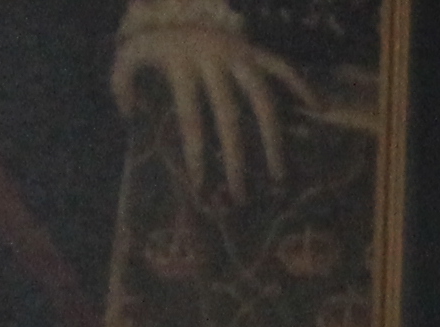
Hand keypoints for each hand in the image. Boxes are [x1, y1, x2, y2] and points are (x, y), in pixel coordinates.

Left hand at [115, 14, 313, 200]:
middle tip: (241, 194)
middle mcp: (214, 61)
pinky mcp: (252, 49)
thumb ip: (122, 83)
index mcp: (182, 64)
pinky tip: (317, 107)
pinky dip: (299, 83)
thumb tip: (130, 114)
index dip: (195, 151)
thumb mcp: (127, 53)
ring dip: (272, 138)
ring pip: (261, 99)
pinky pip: (280, 66)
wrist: (175, 0)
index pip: (190, 117)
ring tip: (279, 173)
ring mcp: (238, 54)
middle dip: (235, 158)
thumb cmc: (152, 35)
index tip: (201, 184)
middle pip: (229, 117)